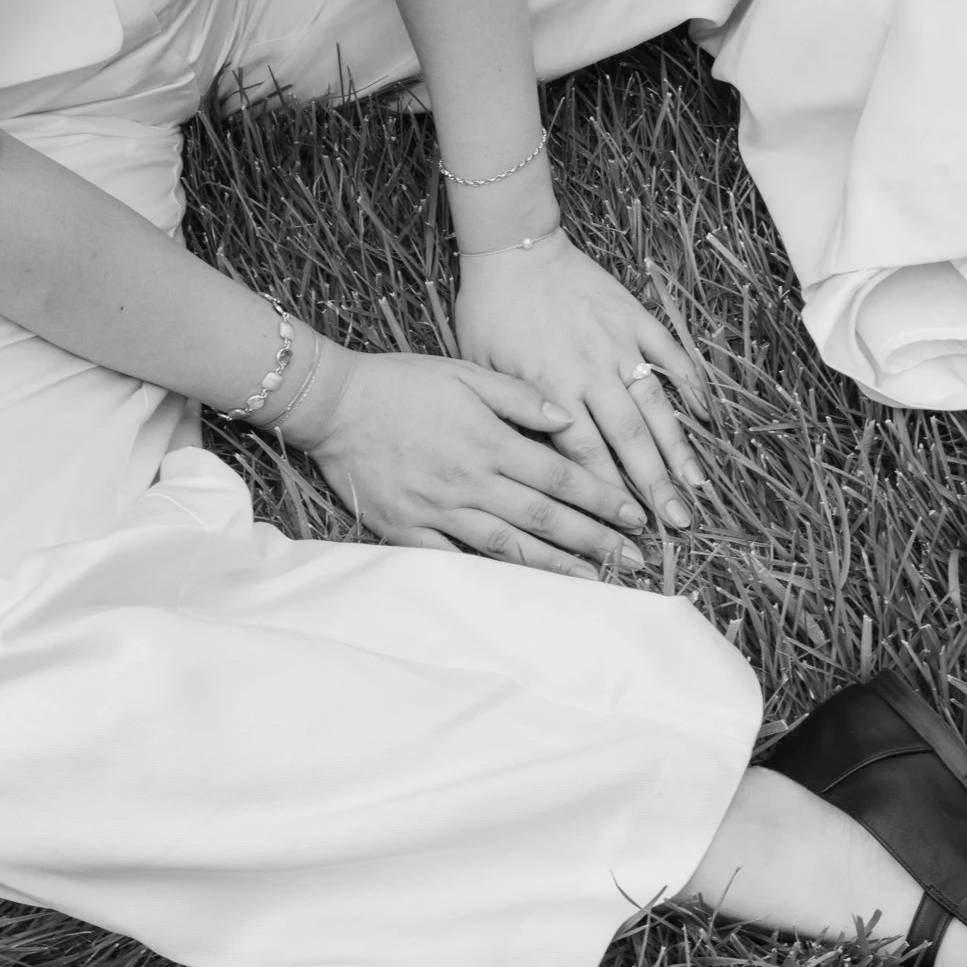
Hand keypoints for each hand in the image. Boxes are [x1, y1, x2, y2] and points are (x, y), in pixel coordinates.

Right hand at [278, 344, 650, 579]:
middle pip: (545, 517)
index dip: (601, 498)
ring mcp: (439, 511)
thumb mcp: (466, 373)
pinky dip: (488, 578)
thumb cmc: (401, 383)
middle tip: (634, 560)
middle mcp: (471, 482)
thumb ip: (520, 396)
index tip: (633, 516)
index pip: (560, 475)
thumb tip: (567, 420)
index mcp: (490, 441)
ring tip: (595, 583)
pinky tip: (520, 594)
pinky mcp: (407, 530)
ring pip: (508, 546)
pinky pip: (454, 562)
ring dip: (556, 567)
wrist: (332, 404)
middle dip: (595, 541)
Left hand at [452, 232, 709, 528]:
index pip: (585, 456)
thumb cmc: (489, 313)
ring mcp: (618, 344)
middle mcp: (589, 371)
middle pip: (629, 440)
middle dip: (655, 486)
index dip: (607, 494)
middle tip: (678, 523)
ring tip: (698, 485)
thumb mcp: (481, 372)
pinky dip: (693, 385)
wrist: (513, 249)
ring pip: (656, 405)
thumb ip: (511, 417)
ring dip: (679, 447)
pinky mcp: (636, 318)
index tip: (624, 528)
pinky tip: (709, 417)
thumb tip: (528, 468)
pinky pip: (672, 355)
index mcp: (549, 389)